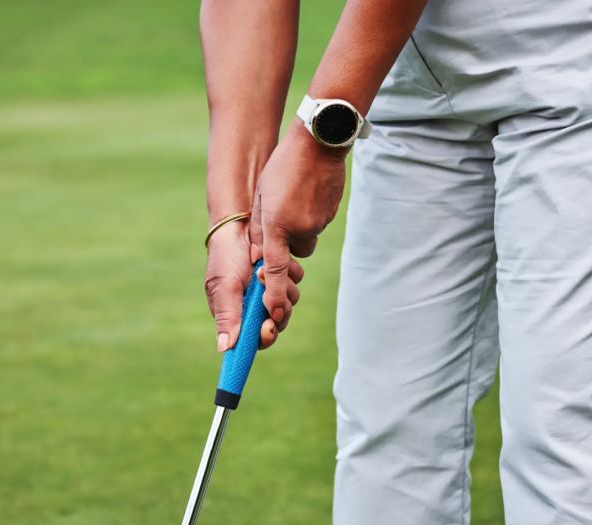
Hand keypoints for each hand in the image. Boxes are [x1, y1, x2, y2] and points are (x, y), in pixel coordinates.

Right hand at [204, 219, 303, 351]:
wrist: (239, 222)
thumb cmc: (225, 254)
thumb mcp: (224, 285)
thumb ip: (227, 315)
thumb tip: (224, 348)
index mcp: (237, 314)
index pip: (254, 339)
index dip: (264, 337)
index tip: (268, 327)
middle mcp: (255, 306)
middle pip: (276, 324)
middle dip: (276, 310)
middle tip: (269, 295)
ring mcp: (270, 291)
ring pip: (288, 303)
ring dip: (280, 288)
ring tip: (263, 269)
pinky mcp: (283, 276)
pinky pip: (294, 283)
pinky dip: (288, 273)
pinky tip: (275, 260)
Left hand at [248, 119, 347, 345]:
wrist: (320, 142)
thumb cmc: (284, 166)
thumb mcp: (262, 197)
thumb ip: (261, 229)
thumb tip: (260, 256)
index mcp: (277, 227)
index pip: (275, 271)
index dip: (275, 296)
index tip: (276, 314)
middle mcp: (299, 230)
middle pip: (291, 253)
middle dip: (286, 243)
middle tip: (281, 214)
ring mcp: (318, 223)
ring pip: (304, 238)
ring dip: (297, 226)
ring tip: (294, 197)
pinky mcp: (330, 215)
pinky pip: (315, 223)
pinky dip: (310, 213)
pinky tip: (307, 191)